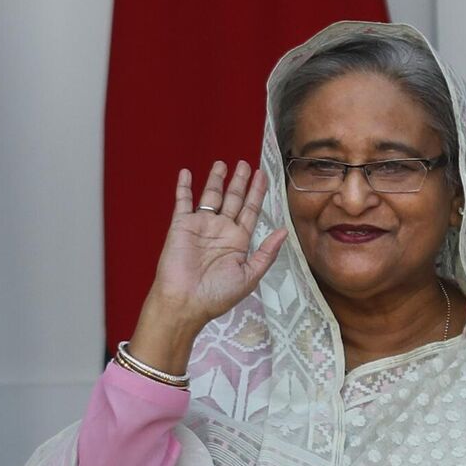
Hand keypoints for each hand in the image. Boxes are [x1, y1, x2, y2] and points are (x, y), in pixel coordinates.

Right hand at [128, 161, 287, 371]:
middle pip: (233, 199)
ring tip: (222, 163)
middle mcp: (220, 230)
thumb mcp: (250, 275)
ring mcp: (200, 226)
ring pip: (210, 196)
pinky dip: (184, 187)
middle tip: (245, 164)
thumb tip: (285, 231)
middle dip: (239, 181)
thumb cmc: (217, 295)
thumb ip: (267, 252)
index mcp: (238, 241)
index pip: (251, 210)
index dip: (257, 192)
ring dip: (216, 179)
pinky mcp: (181, 226)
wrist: (185, 303)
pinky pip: (182, 202)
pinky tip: (187, 173)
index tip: (262, 175)